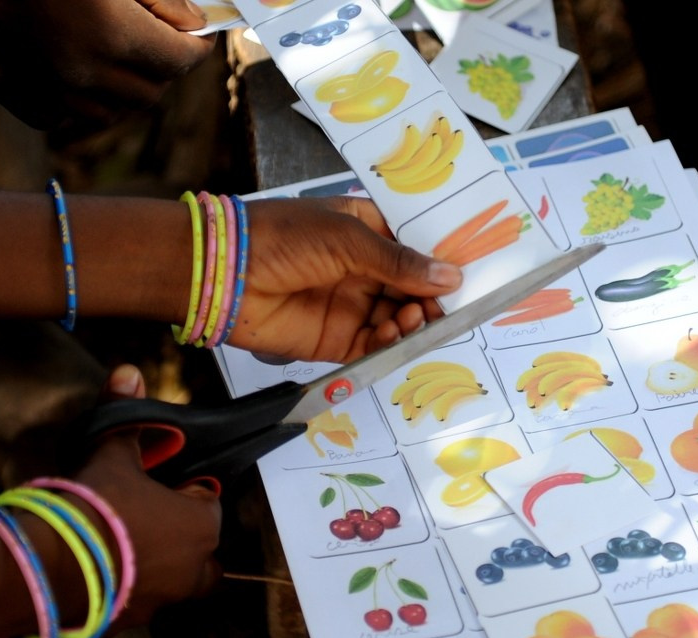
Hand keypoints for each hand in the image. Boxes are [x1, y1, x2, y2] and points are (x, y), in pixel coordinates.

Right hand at [0, 0, 216, 133]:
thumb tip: (193, 25)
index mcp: (110, 32)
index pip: (179, 60)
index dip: (197, 47)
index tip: (201, 36)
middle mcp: (81, 71)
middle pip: (151, 91)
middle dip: (165, 67)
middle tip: (164, 41)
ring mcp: (48, 89)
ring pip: (114, 113)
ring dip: (129, 89)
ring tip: (126, 59)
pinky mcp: (19, 95)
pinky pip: (68, 117)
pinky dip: (84, 103)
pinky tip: (83, 75)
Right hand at [73, 364, 221, 627]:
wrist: (45, 567)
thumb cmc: (92, 507)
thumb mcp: (111, 454)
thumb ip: (125, 416)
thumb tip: (129, 374)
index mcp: (199, 527)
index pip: (207, 503)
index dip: (183, 490)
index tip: (159, 484)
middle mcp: (190, 570)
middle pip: (199, 549)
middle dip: (180, 535)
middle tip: (144, 517)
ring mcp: (160, 602)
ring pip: (171, 581)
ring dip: (154, 563)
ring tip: (117, 542)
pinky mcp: (126, 624)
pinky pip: (135, 602)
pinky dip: (122, 588)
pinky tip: (94, 569)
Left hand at [228, 196, 462, 362]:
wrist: (225, 275)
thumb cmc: (283, 238)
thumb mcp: (347, 238)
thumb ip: (398, 262)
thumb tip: (450, 277)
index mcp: (364, 231)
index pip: (414, 247)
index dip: (441, 260)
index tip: (472, 271)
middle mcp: (361, 269)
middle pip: (413, 288)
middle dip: (433, 297)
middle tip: (449, 305)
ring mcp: (350, 305)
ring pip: (399, 319)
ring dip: (414, 320)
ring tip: (413, 317)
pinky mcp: (336, 340)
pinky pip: (375, 346)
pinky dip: (390, 343)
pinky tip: (394, 333)